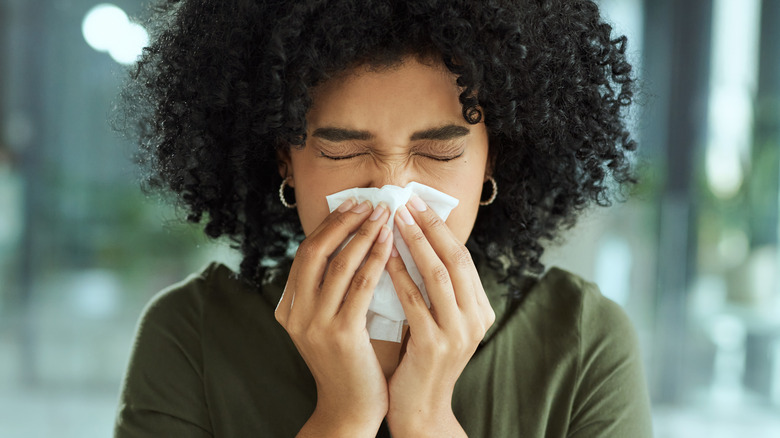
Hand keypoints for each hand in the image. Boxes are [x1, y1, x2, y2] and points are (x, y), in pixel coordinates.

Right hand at [274, 199, 392, 435]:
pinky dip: (375, 260)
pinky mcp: (339, 334)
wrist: (349, 408)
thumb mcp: (329, 322)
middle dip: (343, 222)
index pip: (305, 254)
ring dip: (363, 235)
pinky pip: (359, 287)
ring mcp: (313, 325)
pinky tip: (389, 244)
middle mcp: (294, 314)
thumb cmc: (348, 362)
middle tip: (369, 202)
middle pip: (313, 252)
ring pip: (337, 265)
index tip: (353, 205)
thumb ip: (333, 290)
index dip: (329, 226)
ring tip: (384, 215)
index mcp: (288, 308)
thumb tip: (354, 242)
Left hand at [385, 195, 495, 436]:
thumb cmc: (421, 361)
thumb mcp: (439, 321)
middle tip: (406, 200)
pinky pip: (415, 300)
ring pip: (438, 274)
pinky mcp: (435, 345)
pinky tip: (383, 255)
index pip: (463, 258)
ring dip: (414, 242)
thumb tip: (417, 241)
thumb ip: (436, 290)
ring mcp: (459, 333)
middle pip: (455, 258)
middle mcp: (477, 319)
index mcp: (481, 309)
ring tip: (393, 219)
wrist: (420, 410)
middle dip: (430, 225)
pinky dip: (399, 274)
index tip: (417, 203)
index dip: (440, 227)